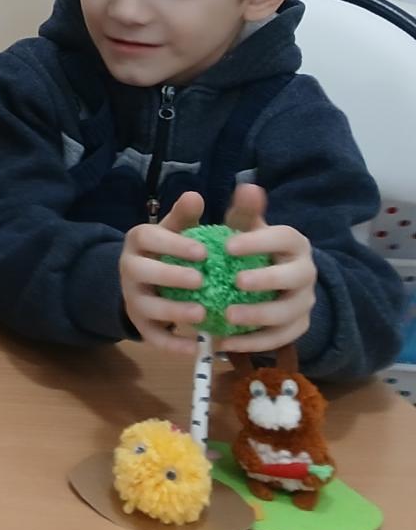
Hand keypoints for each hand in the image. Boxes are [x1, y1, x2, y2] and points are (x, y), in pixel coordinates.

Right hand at [119, 190, 209, 352]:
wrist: (144, 283)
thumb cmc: (168, 252)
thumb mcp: (175, 231)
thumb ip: (187, 216)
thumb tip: (195, 194)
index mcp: (138, 241)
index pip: (146, 236)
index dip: (172, 243)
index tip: (203, 251)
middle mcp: (129, 268)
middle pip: (141, 271)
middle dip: (170, 275)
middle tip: (201, 279)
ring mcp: (133, 298)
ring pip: (146, 305)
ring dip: (173, 310)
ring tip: (202, 313)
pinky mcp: (141, 325)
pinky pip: (154, 337)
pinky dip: (175, 344)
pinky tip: (199, 345)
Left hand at [219, 183, 316, 353]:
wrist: (271, 280)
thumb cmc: (252, 248)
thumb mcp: (246, 228)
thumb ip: (244, 211)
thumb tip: (248, 186)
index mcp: (294, 244)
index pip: (285, 238)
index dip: (259, 242)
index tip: (228, 246)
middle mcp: (305, 273)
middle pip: (296, 278)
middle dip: (267, 280)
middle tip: (236, 282)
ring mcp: (303, 303)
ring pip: (289, 313)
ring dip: (259, 316)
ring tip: (227, 316)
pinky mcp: (296, 328)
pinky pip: (279, 339)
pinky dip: (253, 343)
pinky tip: (224, 342)